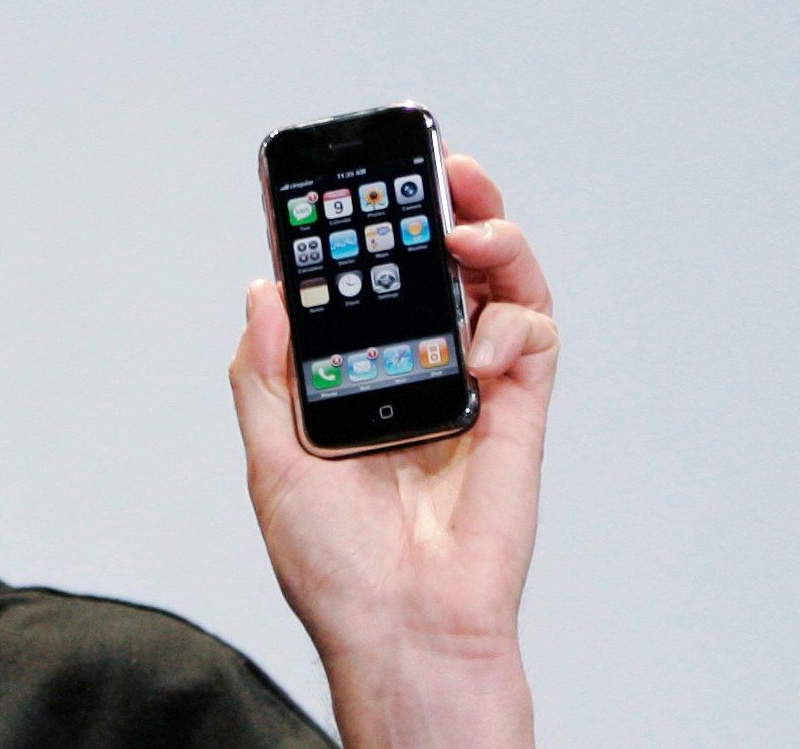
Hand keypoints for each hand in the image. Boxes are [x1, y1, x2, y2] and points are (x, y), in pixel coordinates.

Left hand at [230, 155, 557, 748]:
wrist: (403, 631)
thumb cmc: (336, 567)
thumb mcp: (271, 460)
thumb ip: (267, 373)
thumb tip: (266, 289)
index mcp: (358, 375)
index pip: (367, 280)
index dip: (368, 229)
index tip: (355, 181)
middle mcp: (418, 369)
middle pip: (442, 264)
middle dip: (445, 206)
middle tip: (438, 169)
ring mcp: (473, 386)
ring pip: (499, 283)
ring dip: (494, 235)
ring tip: (469, 221)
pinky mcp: (520, 411)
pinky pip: (534, 338)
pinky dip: (516, 320)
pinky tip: (486, 341)